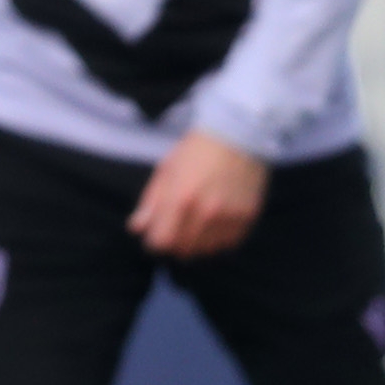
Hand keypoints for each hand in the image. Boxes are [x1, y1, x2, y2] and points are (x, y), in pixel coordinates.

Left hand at [128, 132, 268, 257]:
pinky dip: (218, 239)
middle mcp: (206, 212)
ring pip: (206, 250)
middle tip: (177, 228)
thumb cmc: (198, 150)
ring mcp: (229, 217)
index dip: (155, 240)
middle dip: (175, 243)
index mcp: (181, 198)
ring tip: (197, 224)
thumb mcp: (167, 170)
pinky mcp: (247, 217)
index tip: (157, 234)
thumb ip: (151, 202)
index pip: (162, 242)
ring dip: (197, 243)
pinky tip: (216, 222)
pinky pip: (228, 244)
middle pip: (183, 250)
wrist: (239, 134)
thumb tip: (137, 228)